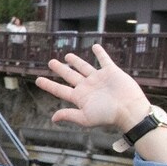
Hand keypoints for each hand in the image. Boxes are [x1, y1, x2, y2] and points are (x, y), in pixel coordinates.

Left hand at [34, 44, 150, 132]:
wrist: (129, 109)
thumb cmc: (108, 116)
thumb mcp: (85, 118)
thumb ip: (69, 115)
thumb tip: (53, 119)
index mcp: (79, 97)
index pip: (59, 89)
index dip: (48, 85)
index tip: (37, 80)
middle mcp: (87, 87)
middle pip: (69, 76)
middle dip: (60, 69)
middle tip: (50, 62)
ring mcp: (99, 78)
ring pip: (84, 67)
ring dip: (76, 61)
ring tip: (67, 56)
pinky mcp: (111, 72)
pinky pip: (104, 60)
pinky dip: (100, 53)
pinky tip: (95, 46)